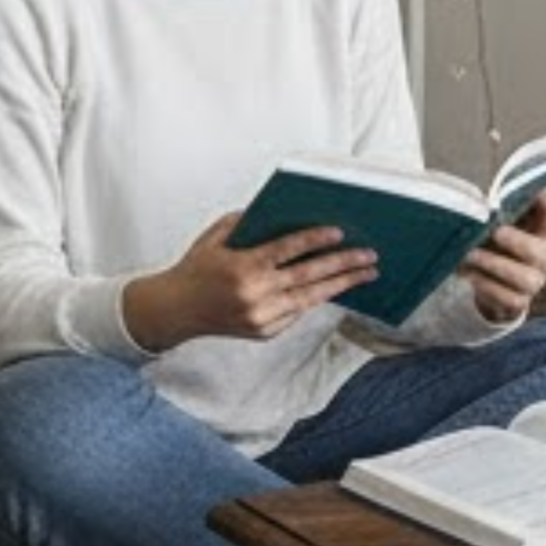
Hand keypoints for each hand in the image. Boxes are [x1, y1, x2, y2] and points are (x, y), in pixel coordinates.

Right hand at [122, 213, 378, 351]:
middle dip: (342, 264)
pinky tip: (336, 284)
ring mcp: (261, 317)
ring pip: (310, 298)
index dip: (314, 240)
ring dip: (341, 284)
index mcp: (242, 267)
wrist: (177, 310)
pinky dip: (316, 297)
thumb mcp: (217, 236)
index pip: (286, 250)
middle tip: (369, 255)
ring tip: (365, 273)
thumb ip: (248, 223)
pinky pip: (297, 311)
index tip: (340, 232)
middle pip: (308, 276)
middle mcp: (254, 295)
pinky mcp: (265, 332)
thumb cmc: (197, 266)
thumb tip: (287, 213)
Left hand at [459, 188, 545, 322]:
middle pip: (541, 253)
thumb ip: (504, 212)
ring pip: (524, 278)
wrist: (492, 283)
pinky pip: (507, 298)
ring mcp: (534, 282)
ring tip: (472, 255)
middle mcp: (544, 259)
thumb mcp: (503, 226)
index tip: (544, 192)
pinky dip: (486, 285)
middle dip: (519, 242)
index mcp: (543, 234)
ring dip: (495, 265)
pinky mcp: (519, 302)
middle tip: (497, 232)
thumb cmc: (499, 246)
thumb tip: (491, 201)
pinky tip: (470, 274)